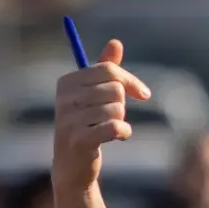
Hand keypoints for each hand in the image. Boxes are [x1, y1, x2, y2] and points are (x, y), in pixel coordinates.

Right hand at [51, 39, 151, 192]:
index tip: (143, 94)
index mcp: (67, 82)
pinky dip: (123, 132)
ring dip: (121, 120)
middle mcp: (65, 98)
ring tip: (109, 129)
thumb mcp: (95, 94)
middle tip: (114, 117)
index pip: (109, 70)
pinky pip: (115, 126)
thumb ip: (105, 69)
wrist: (73, 165)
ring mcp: (70, 119)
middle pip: (115, 89)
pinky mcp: (79, 139)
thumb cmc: (87, 125)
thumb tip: (116, 42)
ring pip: (117, 108)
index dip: (131, 81)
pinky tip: (118, 138)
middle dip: (122, 104)